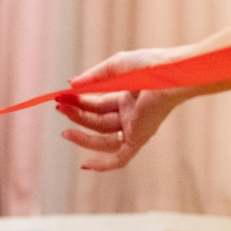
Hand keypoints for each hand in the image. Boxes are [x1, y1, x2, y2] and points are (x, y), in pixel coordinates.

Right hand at [58, 47, 193, 170]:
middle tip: (59, 107)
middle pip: (97, 120)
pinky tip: (85, 165)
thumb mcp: (116, 66)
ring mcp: (135, 127)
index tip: (63, 94)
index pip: (98, 104)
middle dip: (77, 114)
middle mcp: (131, 114)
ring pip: (103, 139)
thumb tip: (71, 84)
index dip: (79, 100)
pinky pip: (121, 158)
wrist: (171, 74)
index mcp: (128, 97)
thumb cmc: (150, 64)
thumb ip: (93, 77)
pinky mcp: (139, 138)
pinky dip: (104, 164)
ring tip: (65, 130)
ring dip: (83, 136)